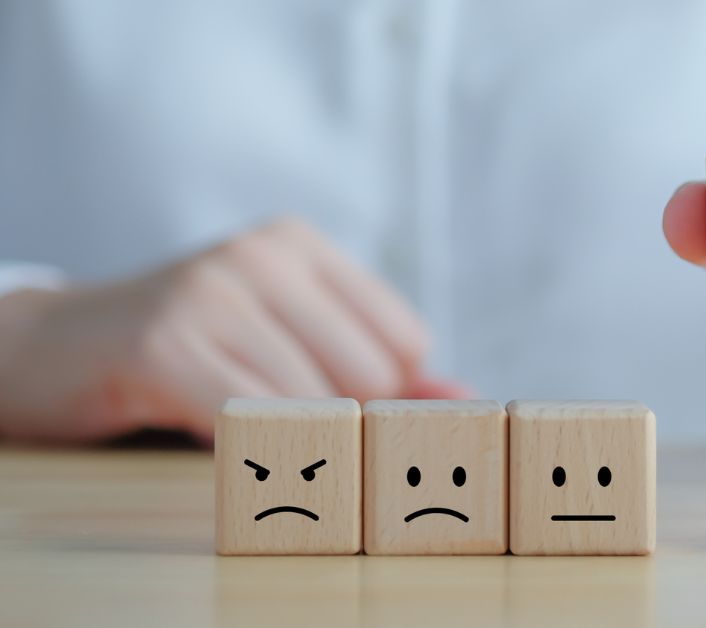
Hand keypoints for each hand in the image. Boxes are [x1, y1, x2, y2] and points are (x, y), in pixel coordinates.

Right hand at [0, 218, 469, 442]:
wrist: (58, 345)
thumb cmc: (189, 348)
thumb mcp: (286, 342)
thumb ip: (377, 369)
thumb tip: (466, 398)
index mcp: (302, 244)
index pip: (408, 339)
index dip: (385, 392)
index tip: (338, 404)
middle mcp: (263, 255)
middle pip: (371, 375)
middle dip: (340, 419)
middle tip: (282, 419)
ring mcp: (213, 291)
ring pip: (317, 401)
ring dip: (288, 440)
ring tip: (239, 420)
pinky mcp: (165, 340)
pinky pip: (252, 417)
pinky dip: (249, 448)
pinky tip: (216, 434)